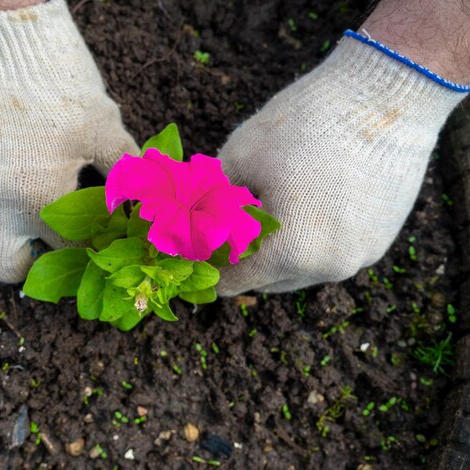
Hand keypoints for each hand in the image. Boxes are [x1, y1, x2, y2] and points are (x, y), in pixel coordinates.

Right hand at [0, 1, 137, 282]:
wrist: (1, 36)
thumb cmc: (57, 83)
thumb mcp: (102, 125)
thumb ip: (124, 168)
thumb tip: (143, 192)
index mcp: (41, 202)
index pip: (66, 250)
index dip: (84, 253)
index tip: (88, 248)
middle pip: (5, 268)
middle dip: (27, 263)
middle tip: (35, 244)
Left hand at [217, 34, 466, 294]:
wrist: (386, 93)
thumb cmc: (305, 122)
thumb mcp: (239, 156)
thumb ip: (213, 201)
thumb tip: (197, 222)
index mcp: (290, 251)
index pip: (235, 282)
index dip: (211, 266)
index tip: (200, 250)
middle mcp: (327, 267)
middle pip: (267, 281)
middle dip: (245, 258)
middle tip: (230, 227)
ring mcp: (358, 257)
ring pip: (301, 271)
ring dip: (279, 253)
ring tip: (270, 213)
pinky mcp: (379, 242)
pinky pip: (331, 255)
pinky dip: (312, 242)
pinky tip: (305, 207)